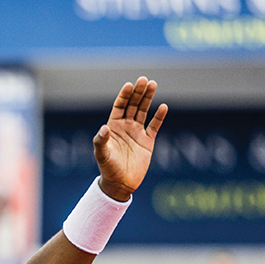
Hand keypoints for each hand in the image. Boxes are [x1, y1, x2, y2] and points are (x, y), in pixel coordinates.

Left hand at [93, 77, 167, 201]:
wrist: (120, 184)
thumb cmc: (108, 168)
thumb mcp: (102, 154)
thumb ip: (101, 141)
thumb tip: (104, 127)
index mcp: (113, 127)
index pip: (119, 106)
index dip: (124, 96)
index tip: (129, 85)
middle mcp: (126, 126)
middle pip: (133, 105)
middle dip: (138, 92)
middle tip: (144, 79)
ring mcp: (137, 133)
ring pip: (144, 111)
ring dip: (148, 98)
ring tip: (153, 84)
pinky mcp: (148, 141)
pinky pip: (154, 126)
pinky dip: (159, 117)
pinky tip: (163, 107)